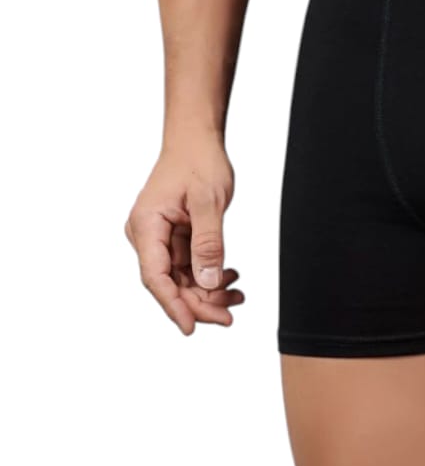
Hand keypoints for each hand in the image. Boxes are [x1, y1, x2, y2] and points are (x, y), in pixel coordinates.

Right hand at [124, 137, 243, 335]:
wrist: (197, 138)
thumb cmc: (199, 160)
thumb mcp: (209, 200)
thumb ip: (209, 242)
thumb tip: (208, 282)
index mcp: (146, 225)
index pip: (155, 276)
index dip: (173, 305)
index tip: (191, 327)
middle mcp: (147, 235)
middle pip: (169, 282)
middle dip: (198, 302)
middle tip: (229, 315)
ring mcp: (159, 237)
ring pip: (181, 278)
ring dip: (207, 291)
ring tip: (237, 298)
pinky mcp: (173, 237)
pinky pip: (188, 265)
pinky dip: (209, 274)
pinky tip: (231, 279)